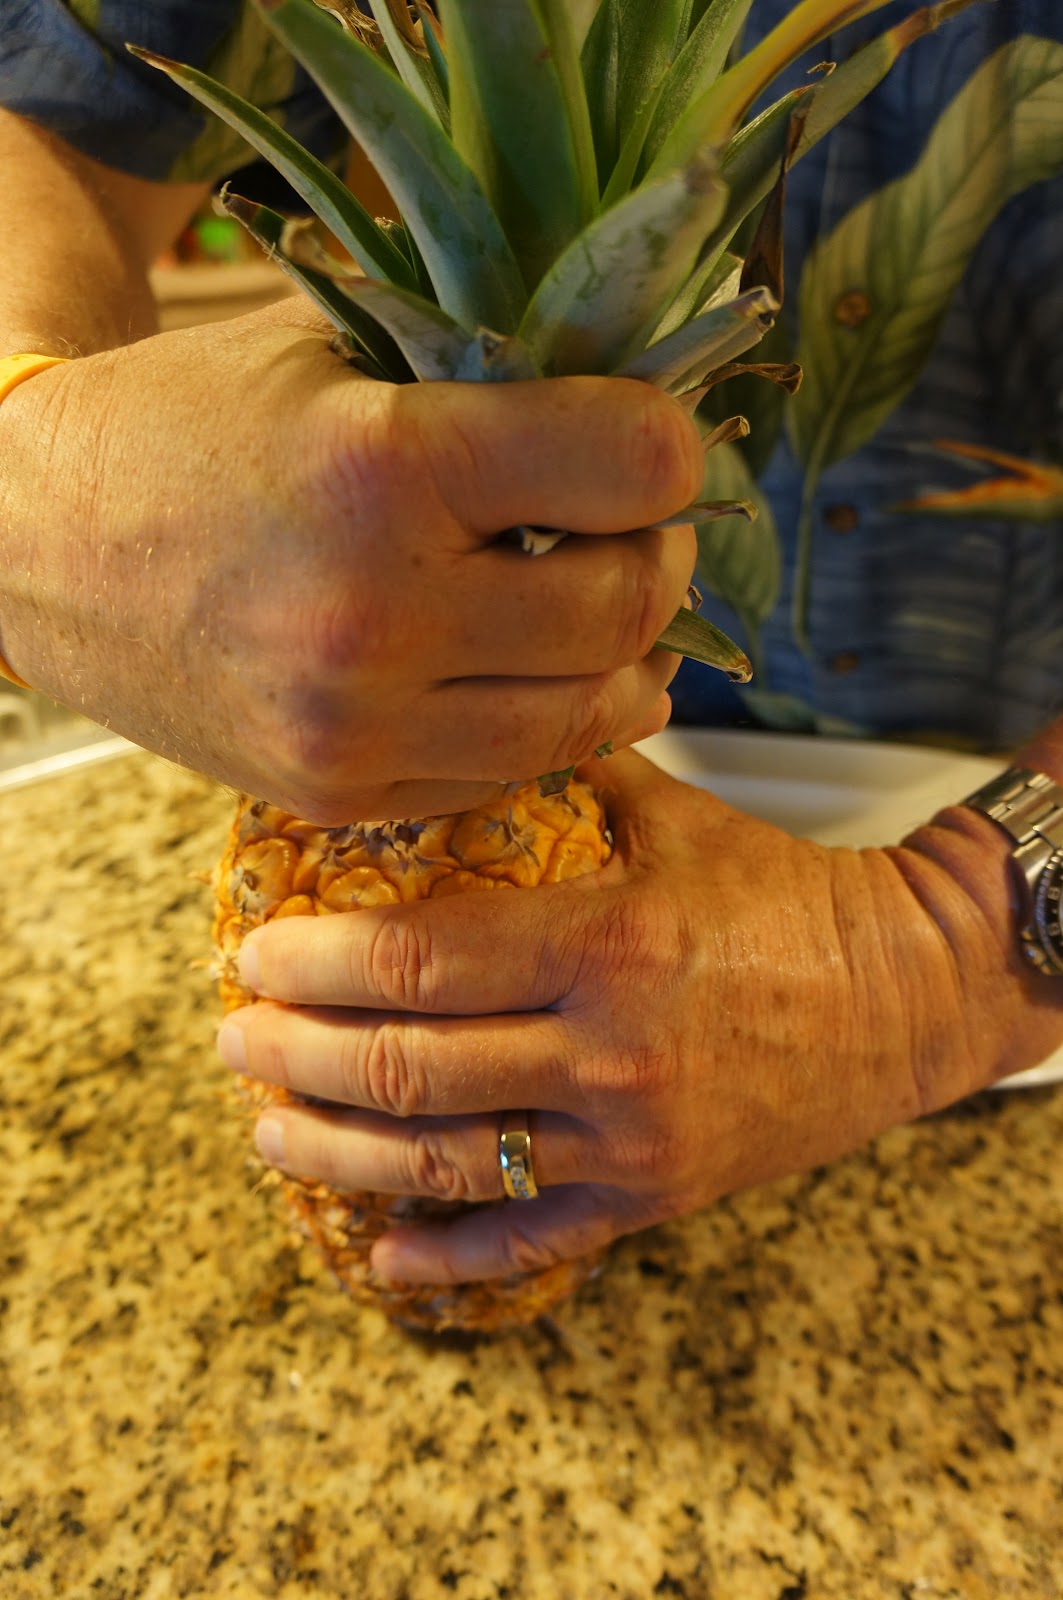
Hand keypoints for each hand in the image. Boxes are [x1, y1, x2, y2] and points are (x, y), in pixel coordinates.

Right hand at [0, 299, 700, 821]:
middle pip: (626, 607)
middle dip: (662, 560)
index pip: (634, 463)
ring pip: (586, 715)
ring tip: (614, 615)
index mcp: (385, 469)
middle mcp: (376, 615)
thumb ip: (484, 370)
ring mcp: (356, 725)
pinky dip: (544, 724)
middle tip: (644, 535)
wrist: (33, 542)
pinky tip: (536, 676)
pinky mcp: (337, 793)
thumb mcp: (329, 350)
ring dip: (630, 662)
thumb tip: (641, 405)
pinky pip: (506, 774)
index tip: (651, 444)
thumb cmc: (186, 426)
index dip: (668, 444)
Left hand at [215, 748, 1061, 1284]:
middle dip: (298, 1060)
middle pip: (411, 1070)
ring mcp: (632, 1139)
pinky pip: (534, 1241)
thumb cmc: (788, 897)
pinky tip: (379, 1253)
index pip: (421, 960)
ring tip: (271, 1132)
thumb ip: (569, 767)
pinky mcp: (655, 1196)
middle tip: (237, 1042)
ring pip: (448, 1166)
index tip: (253, 958)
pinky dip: (447, 1256)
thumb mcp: (678, 817)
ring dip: (338, 1155)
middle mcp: (610, 1050)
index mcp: (607, 942)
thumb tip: (472, 714)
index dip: (317, 965)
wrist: (905, 991)